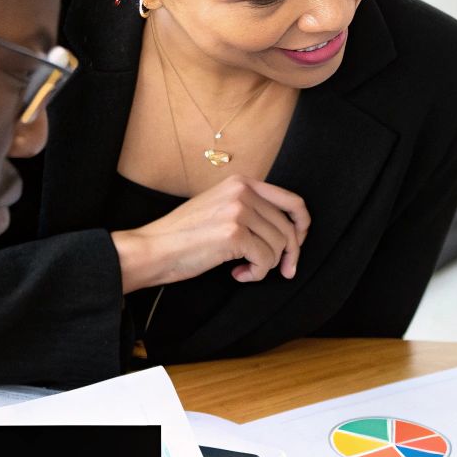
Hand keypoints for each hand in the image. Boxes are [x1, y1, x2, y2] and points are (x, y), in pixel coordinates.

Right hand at [111, 175, 310, 291]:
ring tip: (244, 269)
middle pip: (288, 228)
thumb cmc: (184, 236)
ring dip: (266, 265)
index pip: (292, 201)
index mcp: (241, 182)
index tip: (298, 244)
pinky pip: (265, 261)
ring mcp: (239, 211)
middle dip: (288, 254)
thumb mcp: (219, 207)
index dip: (302, 226)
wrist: (153, 248)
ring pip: (278, 246)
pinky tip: (238, 274)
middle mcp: (243, 192)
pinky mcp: (234, 234)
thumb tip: (289, 232)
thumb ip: (250, 209)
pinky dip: (256, 274)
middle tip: (282, 271)